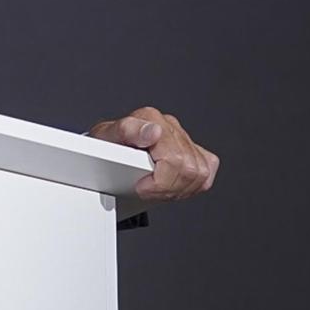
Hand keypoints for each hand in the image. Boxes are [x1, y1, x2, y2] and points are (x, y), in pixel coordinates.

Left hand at [86, 106, 218, 202]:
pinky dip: (190, 185)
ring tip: (155, 189)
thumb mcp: (105, 138)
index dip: (158, 181)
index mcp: (150, 118)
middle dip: (166, 188)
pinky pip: (206, 172)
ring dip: (177, 189)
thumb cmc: (104, 144)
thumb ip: (127, 131)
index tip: (141, 187)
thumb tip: (153, 131)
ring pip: (199, 174)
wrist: (104, 150)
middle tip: (146, 191)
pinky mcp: (194, 151)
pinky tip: (172, 185)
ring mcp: (183, 137)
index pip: (174, 159)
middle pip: (188, 169)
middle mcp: (170, 126)